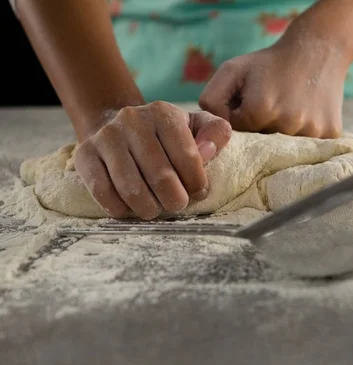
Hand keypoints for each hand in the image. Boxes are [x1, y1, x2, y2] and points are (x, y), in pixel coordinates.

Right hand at [74, 101, 230, 219]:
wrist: (116, 125)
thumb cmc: (165, 134)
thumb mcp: (195, 125)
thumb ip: (215, 132)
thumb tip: (209, 151)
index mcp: (163, 113)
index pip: (188, 154)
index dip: (197, 182)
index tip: (199, 193)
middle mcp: (132, 120)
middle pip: (160, 175)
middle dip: (175, 199)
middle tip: (178, 205)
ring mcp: (106, 137)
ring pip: (131, 186)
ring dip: (148, 207)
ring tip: (155, 210)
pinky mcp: (85, 155)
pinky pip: (102, 190)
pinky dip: (119, 207)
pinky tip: (129, 209)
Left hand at [199, 38, 347, 137]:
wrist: (318, 49)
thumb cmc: (269, 63)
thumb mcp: (232, 71)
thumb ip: (212, 101)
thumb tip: (215, 132)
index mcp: (260, 110)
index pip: (241, 133)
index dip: (244, 117)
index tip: (254, 101)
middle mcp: (287, 124)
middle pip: (264, 143)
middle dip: (264, 128)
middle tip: (274, 103)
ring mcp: (311, 131)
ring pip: (287, 147)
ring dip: (285, 133)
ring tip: (291, 107)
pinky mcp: (330, 134)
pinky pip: (311, 147)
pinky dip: (306, 135)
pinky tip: (307, 113)